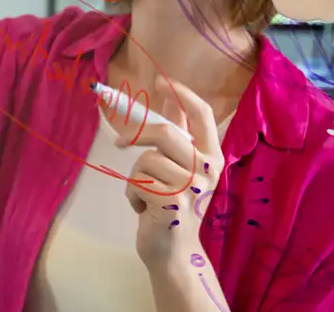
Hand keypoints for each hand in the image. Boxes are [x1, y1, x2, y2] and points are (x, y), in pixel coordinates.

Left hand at [116, 77, 223, 268]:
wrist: (173, 251)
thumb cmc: (173, 205)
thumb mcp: (180, 167)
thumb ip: (179, 133)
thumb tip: (169, 96)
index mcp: (213, 156)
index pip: (202, 114)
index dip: (182, 93)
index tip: (161, 81)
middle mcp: (207, 169)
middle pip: (164, 132)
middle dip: (137, 135)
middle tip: (120, 143)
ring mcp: (191, 187)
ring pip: (146, 159)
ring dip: (136, 178)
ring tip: (146, 195)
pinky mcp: (172, 203)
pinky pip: (138, 182)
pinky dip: (132, 195)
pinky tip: (144, 209)